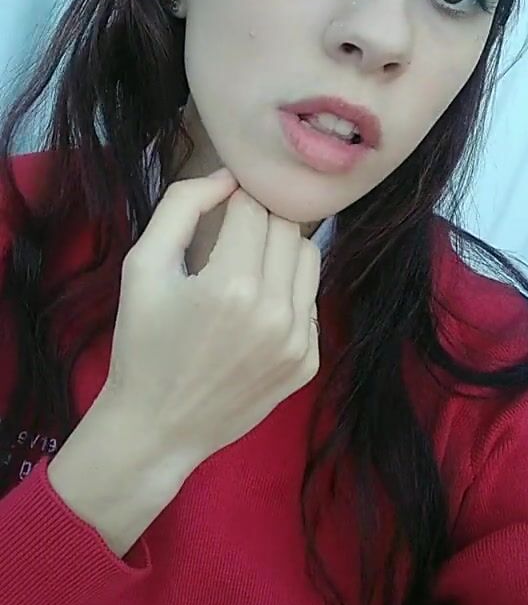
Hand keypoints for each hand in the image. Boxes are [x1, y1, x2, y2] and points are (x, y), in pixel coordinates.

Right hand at [99, 171, 321, 474]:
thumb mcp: (142, 265)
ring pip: (308, 259)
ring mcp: (297, 341)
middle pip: (286, 228)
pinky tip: (254, 313)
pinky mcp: (308, 363)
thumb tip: (229, 176)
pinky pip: (310, 301)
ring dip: (279, 253)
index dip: (234, 202)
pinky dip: (286, 294)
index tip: (218, 214)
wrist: (156, 428)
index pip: (254, 208)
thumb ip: (182, 206)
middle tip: (229, 242)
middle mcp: (275, 312)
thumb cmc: (141, 343)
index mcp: (232, 284)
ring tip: (245, 272)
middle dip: (259, 223)